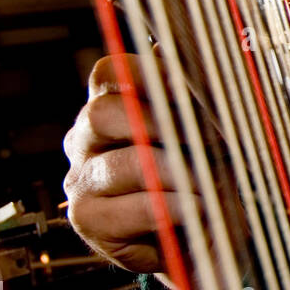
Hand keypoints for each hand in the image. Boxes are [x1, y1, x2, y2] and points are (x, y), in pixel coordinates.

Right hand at [62, 54, 197, 273]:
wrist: (199, 239)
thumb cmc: (200, 178)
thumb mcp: (203, 134)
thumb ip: (186, 96)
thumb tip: (173, 50)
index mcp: (110, 105)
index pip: (109, 73)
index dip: (145, 73)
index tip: (184, 83)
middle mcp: (86, 139)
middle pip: (103, 113)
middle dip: (161, 124)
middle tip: (204, 138)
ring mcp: (82, 179)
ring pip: (122, 164)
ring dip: (175, 172)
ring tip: (208, 182)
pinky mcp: (88, 219)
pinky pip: (132, 207)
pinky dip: (171, 207)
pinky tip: (194, 209)